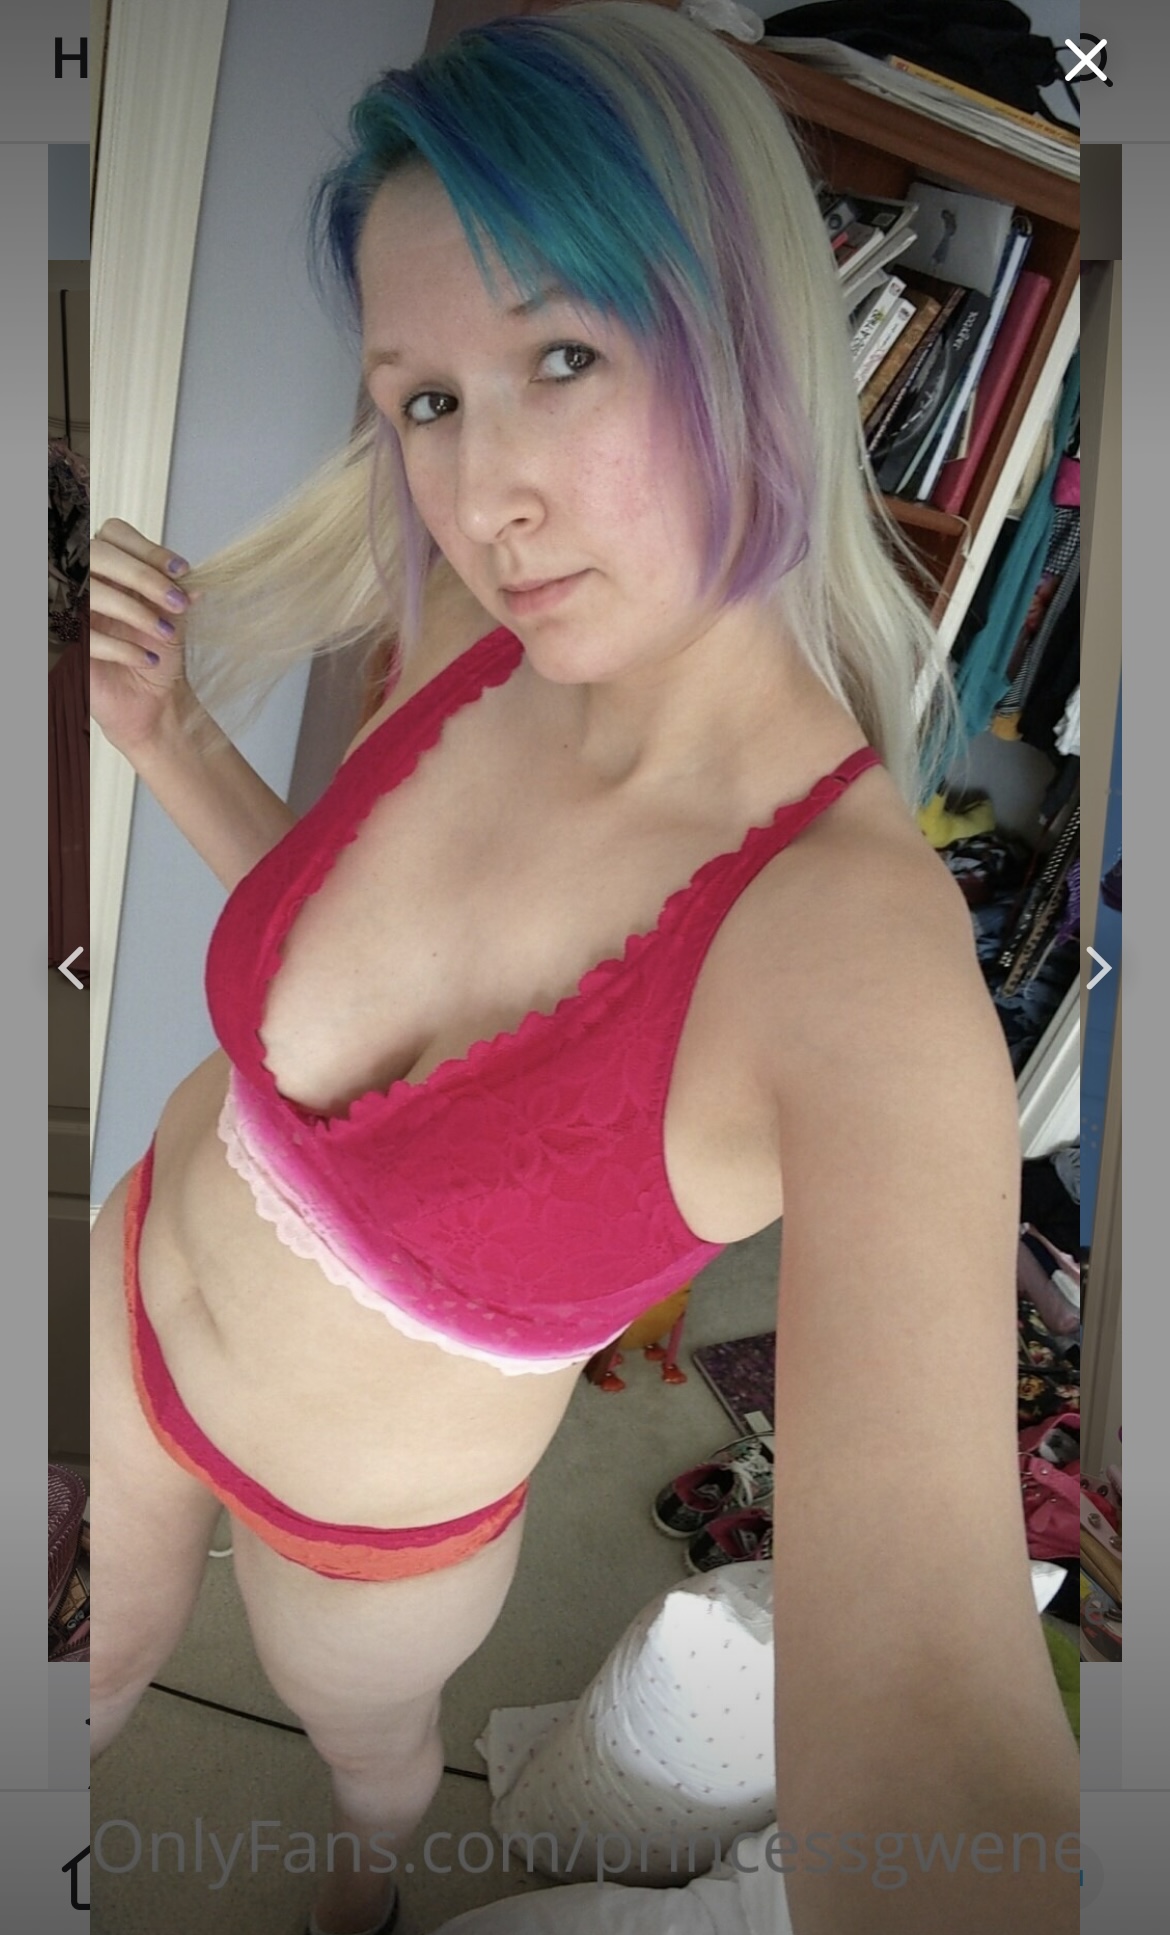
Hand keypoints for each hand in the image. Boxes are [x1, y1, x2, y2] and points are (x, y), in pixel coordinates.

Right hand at [90, 519, 200, 751]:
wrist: (152, 700)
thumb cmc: (157, 652)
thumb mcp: (171, 615)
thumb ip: (174, 590)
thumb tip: (189, 578)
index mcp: (109, 566)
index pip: (115, 534)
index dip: (148, 550)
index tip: (182, 572)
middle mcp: (83, 581)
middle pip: (98, 553)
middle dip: (142, 575)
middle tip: (177, 602)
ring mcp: (67, 609)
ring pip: (89, 591)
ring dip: (135, 612)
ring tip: (166, 634)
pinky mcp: (63, 643)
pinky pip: (86, 635)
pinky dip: (122, 647)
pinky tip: (147, 660)